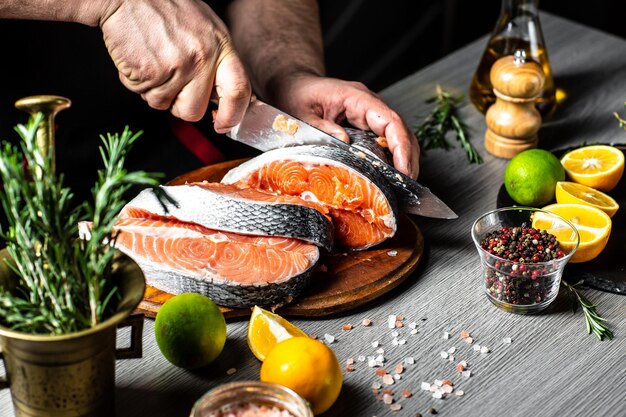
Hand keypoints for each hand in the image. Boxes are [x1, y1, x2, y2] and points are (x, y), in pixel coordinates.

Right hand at [99, 0, 250, 130]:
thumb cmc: (165, 9)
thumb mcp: (205, 30)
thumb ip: (217, 62)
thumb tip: (226, 98)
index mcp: (221, 45)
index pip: (239, 90)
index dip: (233, 115)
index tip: (224, 125)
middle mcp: (202, 57)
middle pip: (194, 111)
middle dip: (179, 105)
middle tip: (170, 82)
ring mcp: (176, 66)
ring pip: (163, 105)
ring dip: (154, 91)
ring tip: (152, 60)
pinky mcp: (149, 72)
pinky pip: (142, 94)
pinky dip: (135, 82)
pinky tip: (139, 58)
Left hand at [269, 74, 419, 178]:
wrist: (293, 85)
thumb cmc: (297, 95)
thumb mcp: (302, 113)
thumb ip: (321, 127)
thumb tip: (344, 141)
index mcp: (357, 98)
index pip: (390, 121)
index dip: (401, 145)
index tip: (404, 169)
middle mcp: (369, 105)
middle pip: (401, 130)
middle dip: (408, 157)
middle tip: (407, 184)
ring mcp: (369, 115)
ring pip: (397, 136)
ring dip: (403, 159)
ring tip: (403, 184)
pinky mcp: (365, 124)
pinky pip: (385, 140)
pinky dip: (392, 158)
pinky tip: (390, 175)